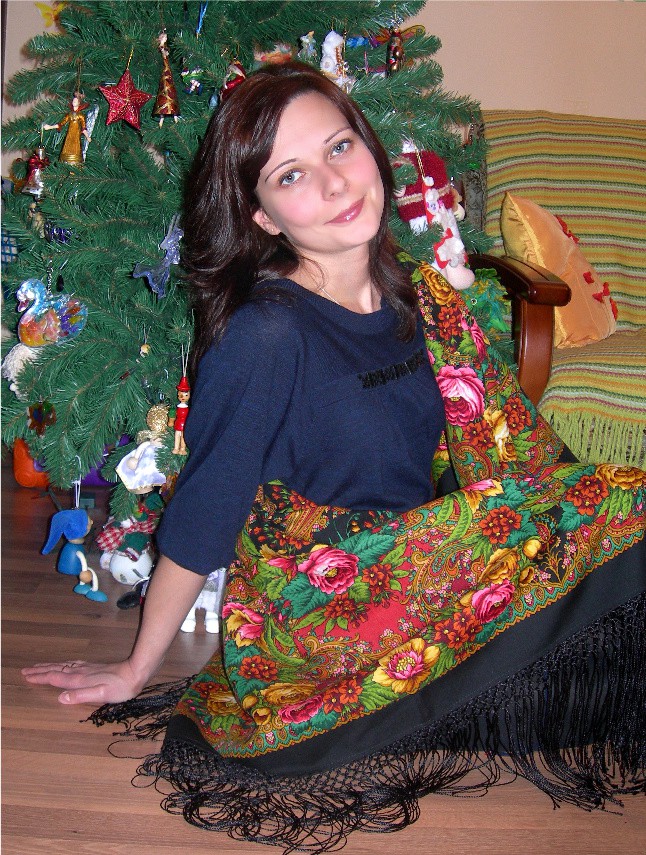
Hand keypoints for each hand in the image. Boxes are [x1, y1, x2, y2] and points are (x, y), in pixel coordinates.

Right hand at [21, 658, 145, 705]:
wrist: (135, 672)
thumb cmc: (120, 687)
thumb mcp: (101, 695)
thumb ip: (80, 696)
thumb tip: (60, 698)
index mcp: (80, 680)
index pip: (55, 678)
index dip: (40, 677)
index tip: (26, 676)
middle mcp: (81, 672)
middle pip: (56, 670)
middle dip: (40, 671)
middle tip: (26, 671)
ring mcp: (87, 669)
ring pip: (63, 666)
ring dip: (50, 667)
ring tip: (39, 667)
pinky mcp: (94, 668)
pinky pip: (72, 664)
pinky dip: (63, 664)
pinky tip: (64, 665)